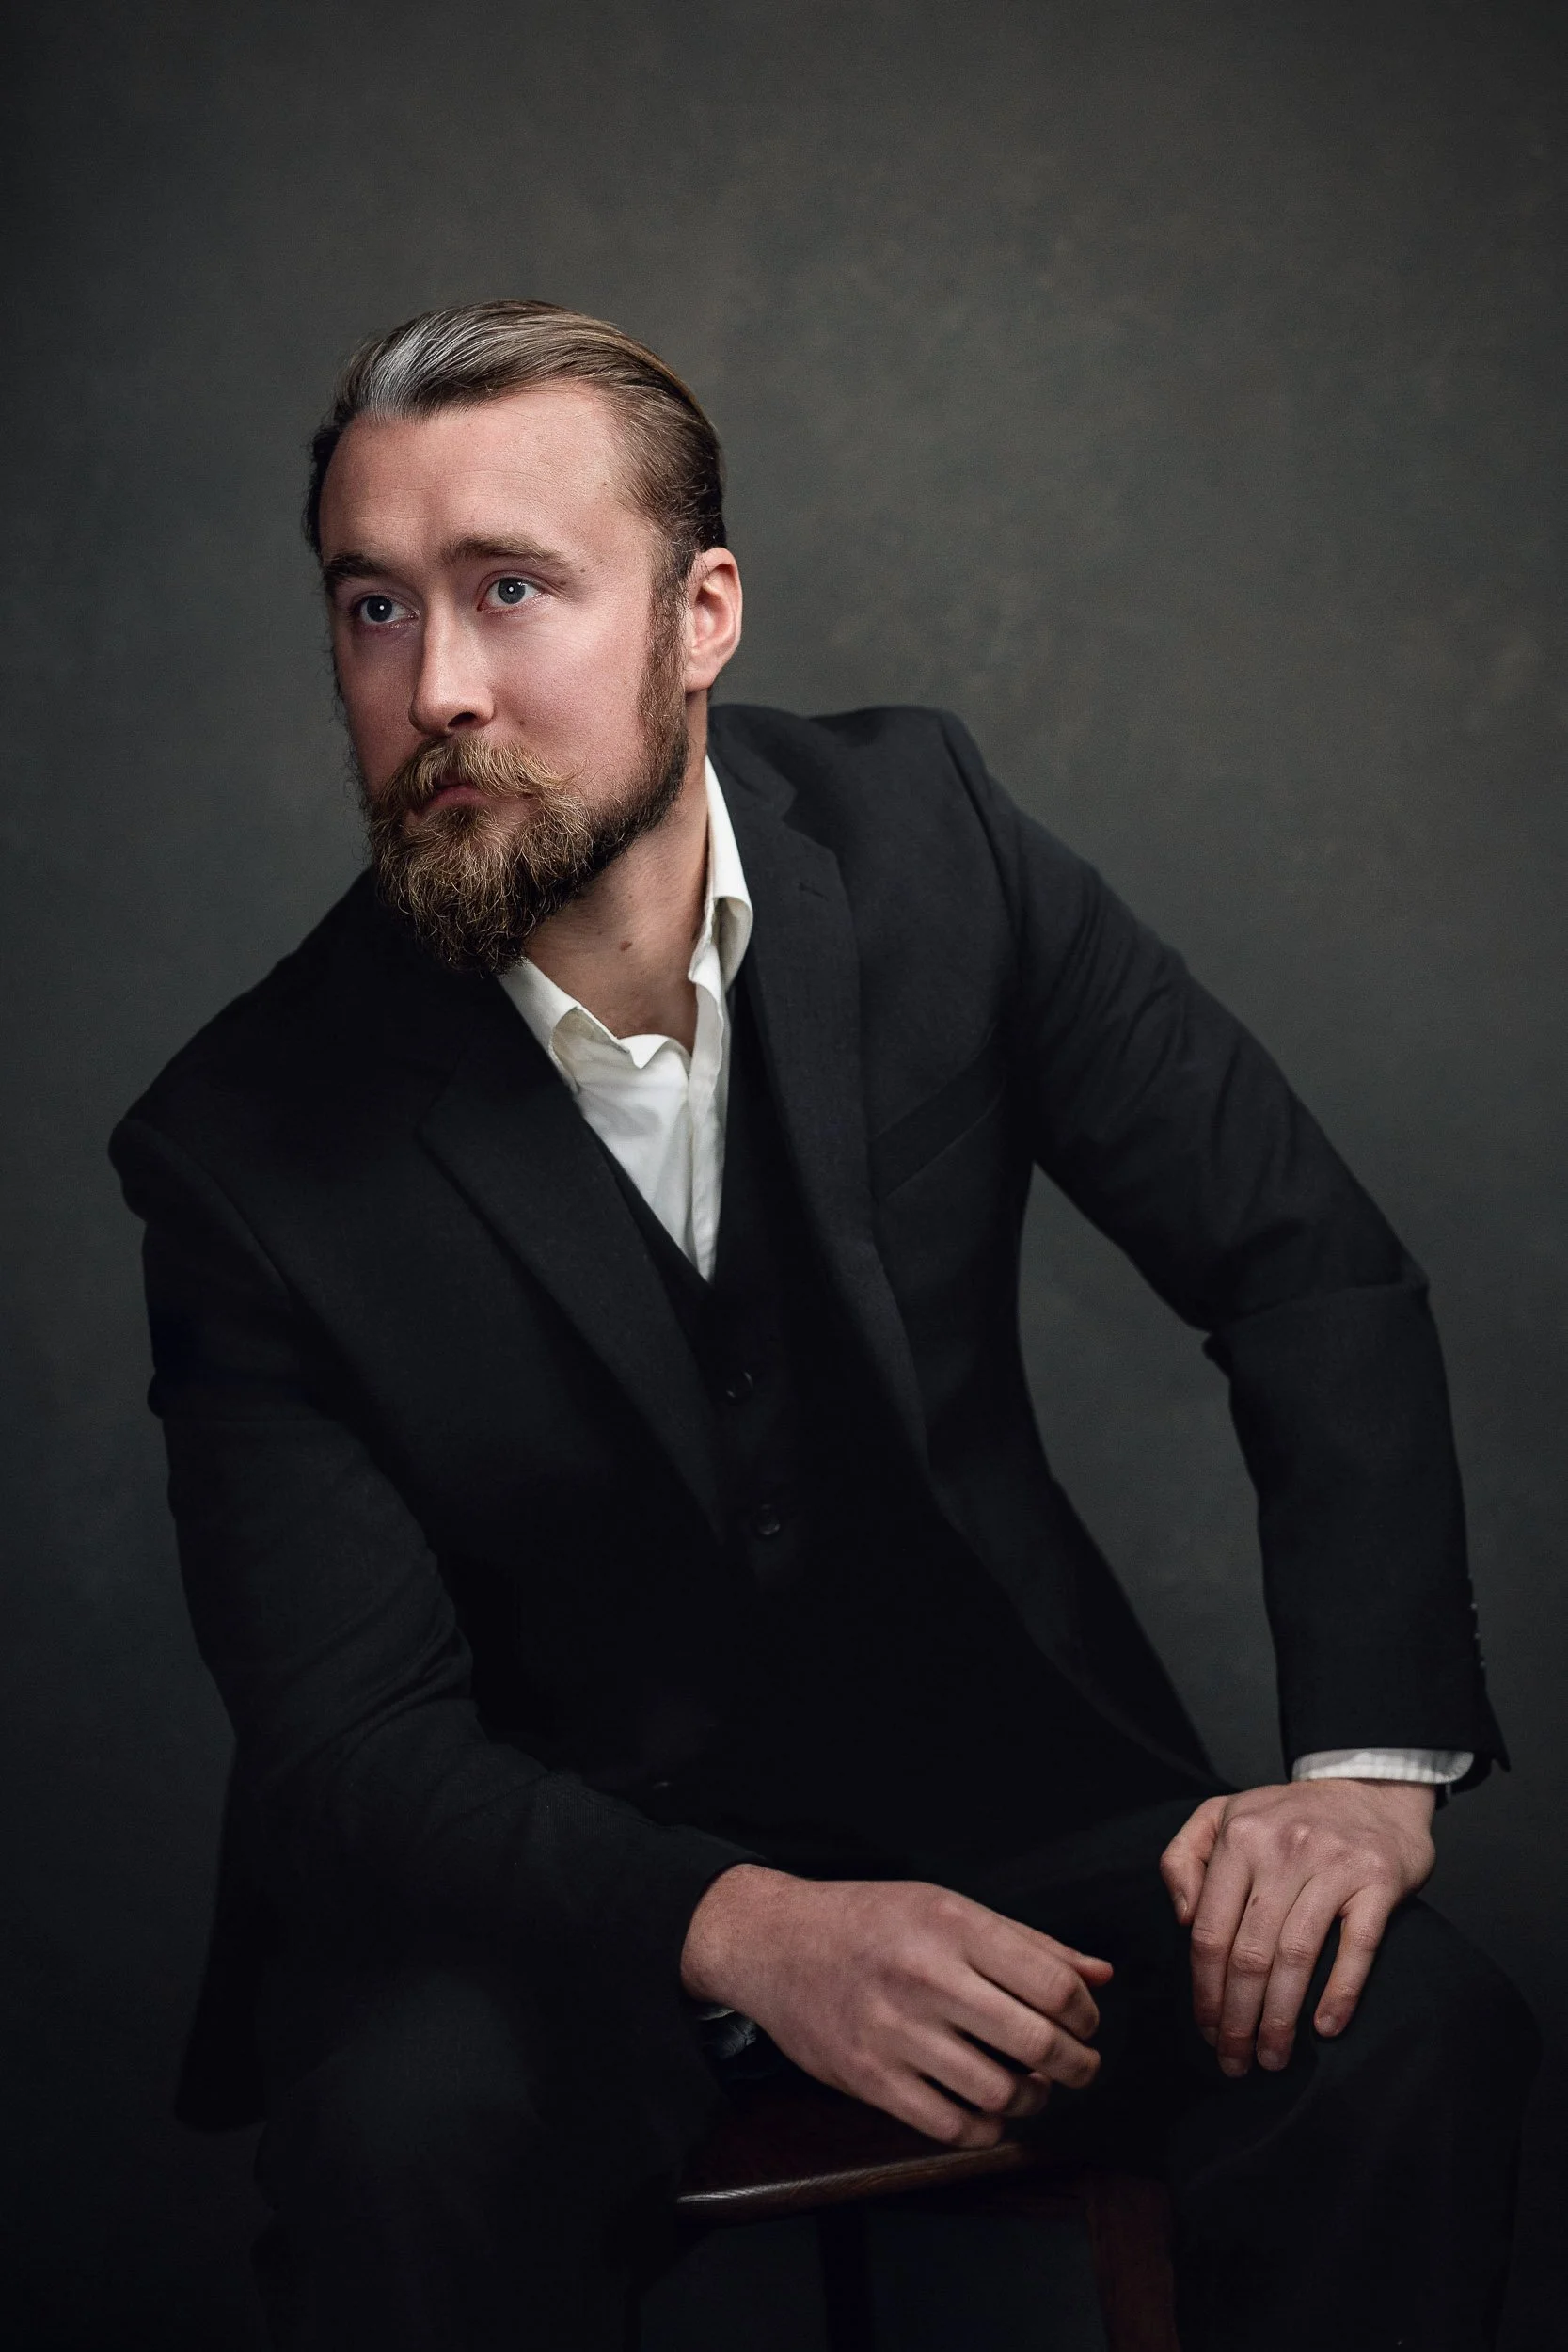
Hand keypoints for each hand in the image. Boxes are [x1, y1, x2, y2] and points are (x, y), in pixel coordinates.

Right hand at [681, 1864, 1113, 2147]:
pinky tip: (989, 2112)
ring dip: (1033, 2099)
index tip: (1086, 2022)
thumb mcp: (946, 1906)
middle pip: (1035, 2041)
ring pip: (999, 2091)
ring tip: (1032, 2087)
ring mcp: (894, 2031)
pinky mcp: (869, 2078)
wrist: (776, 1943)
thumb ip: (1027, 1943)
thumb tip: (1099, 1974)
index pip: (1051, 1982)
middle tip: (1080, 2066)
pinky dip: (986, 2130)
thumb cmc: (868, 1921)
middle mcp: (925, 1976)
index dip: (1085, 2014)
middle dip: (1077, 2065)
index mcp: (951, 1925)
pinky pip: (951, 2127)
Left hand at [1160, 1779, 1435, 2075]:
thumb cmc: (1288, 1816)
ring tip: (1272, 2057)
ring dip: (1281, 2018)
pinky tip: (1325, 2029)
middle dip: (1237, 2018)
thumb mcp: (1223, 1815)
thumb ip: (1184, 1858)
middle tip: (1234, 2061)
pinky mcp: (1378, 1881)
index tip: (1205, 2030)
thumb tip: (1182, 1917)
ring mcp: (1333, 1864)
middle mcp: (1284, 1849)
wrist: (1372, 1789)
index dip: (1204, 1990)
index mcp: (1239, 1836)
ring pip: (1296, 1957)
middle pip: (1250, 1953)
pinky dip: (1340, 1993)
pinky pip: (1356, 1947)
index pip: (1210, 1931)